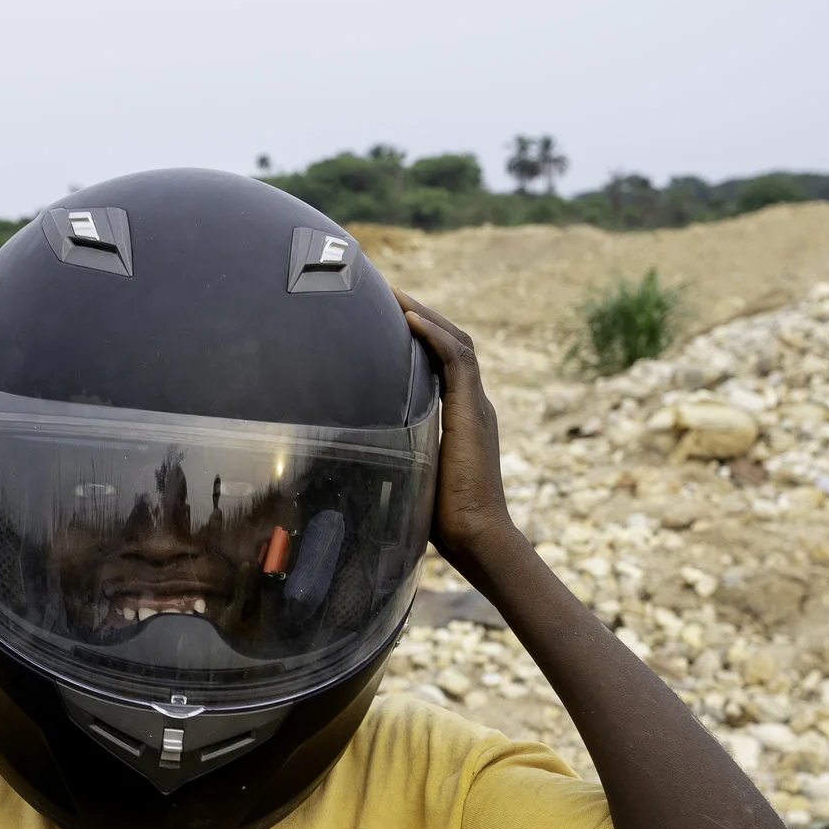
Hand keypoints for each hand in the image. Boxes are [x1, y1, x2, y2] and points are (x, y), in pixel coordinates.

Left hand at [396, 289, 515, 569]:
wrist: (477, 538)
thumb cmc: (442, 522)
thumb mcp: (410, 476)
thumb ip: (394, 458)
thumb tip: (351, 461)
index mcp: (461, 416)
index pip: (443, 361)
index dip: (419, 335)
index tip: (387, 318)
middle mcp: (473, 404)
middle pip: (450, 342)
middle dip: (418, 313)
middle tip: (384, 291)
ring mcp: (476, 406)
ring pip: (455, 342)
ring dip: (423, 315)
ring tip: (392, 293)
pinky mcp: (473, 412)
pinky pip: (458, 360)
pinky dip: (435, 335)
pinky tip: (409, 319)